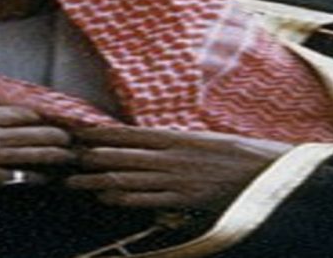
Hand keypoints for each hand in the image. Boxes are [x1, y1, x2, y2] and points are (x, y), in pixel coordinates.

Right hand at [0, 106, 72, 195]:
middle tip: (74, 141)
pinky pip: (13, 179)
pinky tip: (43, 179)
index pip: (21, 111)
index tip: (58, 118)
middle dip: (59, 137)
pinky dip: (32, 178)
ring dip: (54, 158)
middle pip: (34, 132)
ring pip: (31, 156)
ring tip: (69, 159)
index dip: (43, 116)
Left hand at [65, 126, 293, 210]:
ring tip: (73, 183)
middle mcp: (169, 155)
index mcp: (173, 136)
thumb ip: (171, 142)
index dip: (96, 134)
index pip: (125, 133)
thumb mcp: (201, 140)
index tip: (73, 133)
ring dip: (96, 180)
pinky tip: (104, 197)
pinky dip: (122, 198)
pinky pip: (146, 199)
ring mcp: (175, 178)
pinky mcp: (184, 200)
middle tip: (62, 160)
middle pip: (118, 155)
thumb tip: (143, 142)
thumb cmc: (236, 154)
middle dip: (87, 158)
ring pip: (126, 178)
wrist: (270, 173)